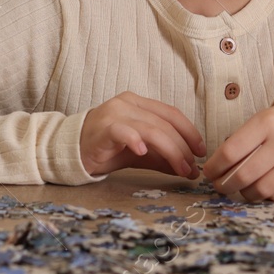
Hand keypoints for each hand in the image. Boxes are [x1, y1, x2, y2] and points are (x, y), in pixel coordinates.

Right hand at [79, 92, 206, 177]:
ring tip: (180, 168)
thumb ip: (162, 158)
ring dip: (170, 150)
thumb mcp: (140, 153)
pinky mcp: (103, 128)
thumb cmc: (107, 149)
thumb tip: (189, 170)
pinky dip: (136, 140)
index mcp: (139, 103)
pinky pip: (123, 131)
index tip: (201, 151)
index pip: (171, 113)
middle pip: (165, 123)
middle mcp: (129, 103)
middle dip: (183, 147)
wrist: (72, 150)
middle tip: (191, 168)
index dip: (190, 132)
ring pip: (151, 128)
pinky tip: (143, 152)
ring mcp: (115, 113)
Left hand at [203, 99, 273, 201]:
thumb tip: (216, 170)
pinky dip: (265, 194)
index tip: (208, 172)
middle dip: (225, 185)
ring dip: (244, 193)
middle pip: (244, 175)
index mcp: (267, 123)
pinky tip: (261, 186)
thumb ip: (240, 142)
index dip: (215, 167)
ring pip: (261, 190)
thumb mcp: (260, 121)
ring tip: (240, 188)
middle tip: (219, 186)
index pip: (231, 152)